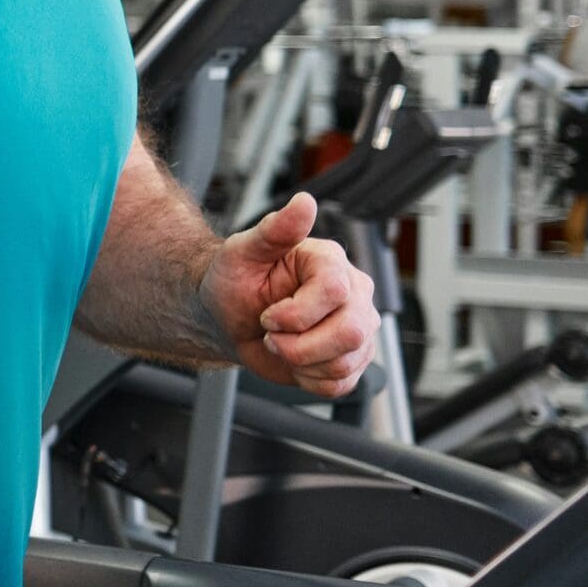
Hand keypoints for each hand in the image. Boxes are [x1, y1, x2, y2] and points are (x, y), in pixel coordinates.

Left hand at [198, 191, 378, 397]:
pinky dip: (309, 380)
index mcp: (330, 262)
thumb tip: (304, 202)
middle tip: (270, 335)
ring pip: (346, 361)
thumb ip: (275, 229)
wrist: (228, 318)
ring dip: (300, 362)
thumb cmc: (235, 280)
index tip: (267, 316)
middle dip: (299, 345)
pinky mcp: (354, 359)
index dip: (295, 313)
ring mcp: (359, 328)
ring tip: (281, 344)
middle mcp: (355, 293)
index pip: (335, 291)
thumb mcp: (243, 251)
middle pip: (351, 332)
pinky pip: (343, 384)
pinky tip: (295, 361)